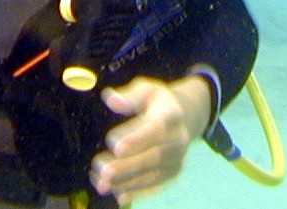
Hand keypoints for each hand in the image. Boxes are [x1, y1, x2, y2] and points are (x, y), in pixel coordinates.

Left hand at [88, 74, 212, 204]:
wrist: (183, 118)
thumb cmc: (157, 103)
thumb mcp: (146, 90)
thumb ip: (130, 95)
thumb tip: (112, 100)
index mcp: (172, 114)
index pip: (157, 127)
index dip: (137, 138)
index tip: (114, 146)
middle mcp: (178, 139)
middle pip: (155, 156)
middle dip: (128, 166)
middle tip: (104, 171)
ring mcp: (177, 159)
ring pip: (153, 175)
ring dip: (127, 182)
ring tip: (102, 184)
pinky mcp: (172, 174)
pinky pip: (156, 186)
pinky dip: (138, 193)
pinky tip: (119, 196)